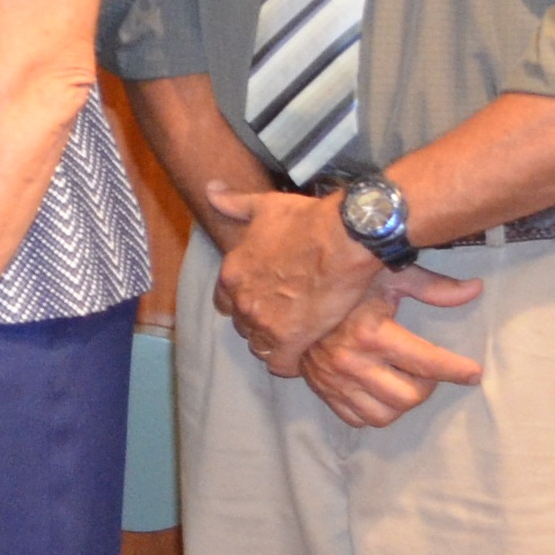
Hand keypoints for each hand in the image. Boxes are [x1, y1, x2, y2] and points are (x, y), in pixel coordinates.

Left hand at [206, 186, 403, 371]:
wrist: (343, 237)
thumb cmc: (307, 220)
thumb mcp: (265, 206)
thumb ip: (235, 203)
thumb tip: (211, 191)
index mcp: (233, 272)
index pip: (225, 301)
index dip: (244, 301)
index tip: (264, 298)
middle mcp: (242, 300)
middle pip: (243, 325)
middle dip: (260, 321)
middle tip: (286, 316)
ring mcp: (264, 322)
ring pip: (260, 345)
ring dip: (275, 342)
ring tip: (298, 334)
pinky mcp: (290, 340)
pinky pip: (280, 364)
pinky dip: (290, 361)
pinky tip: (305, 352)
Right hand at [294, 270, 486, 427]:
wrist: (293, 297)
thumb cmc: (349, 285)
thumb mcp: (390, 278)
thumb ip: (433, 288)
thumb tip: (476, 289)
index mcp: (372, 334)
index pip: (428, 363)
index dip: (457, 370)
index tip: (473, 373)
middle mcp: (352, 362)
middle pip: (410, 397)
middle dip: (428, 386)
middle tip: (427, 370)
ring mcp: (335, 381)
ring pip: (385, 415)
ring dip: (402, 402)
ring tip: (404, 380)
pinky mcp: (323, 391)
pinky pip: (358, 419)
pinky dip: (375, 410)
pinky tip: (380, 390)